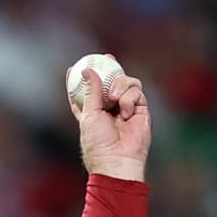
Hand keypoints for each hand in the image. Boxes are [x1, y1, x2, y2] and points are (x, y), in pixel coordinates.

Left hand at [68, 59, 150, 181]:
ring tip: (113, 98)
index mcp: (93, 111)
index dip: (83, 78)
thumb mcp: (89, 114)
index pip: (87, 91)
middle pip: (111, 81)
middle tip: (106, 57)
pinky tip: (125, 112)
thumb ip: (90, 92)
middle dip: (109, 68)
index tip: (76, 66)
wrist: (118, 159)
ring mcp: (126, 107)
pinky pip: (136, 92)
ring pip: (126, 82)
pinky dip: (129, 98)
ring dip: (119, 85)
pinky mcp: (141, 109)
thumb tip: (86, 71)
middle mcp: (110, 108)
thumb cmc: (98, 142)